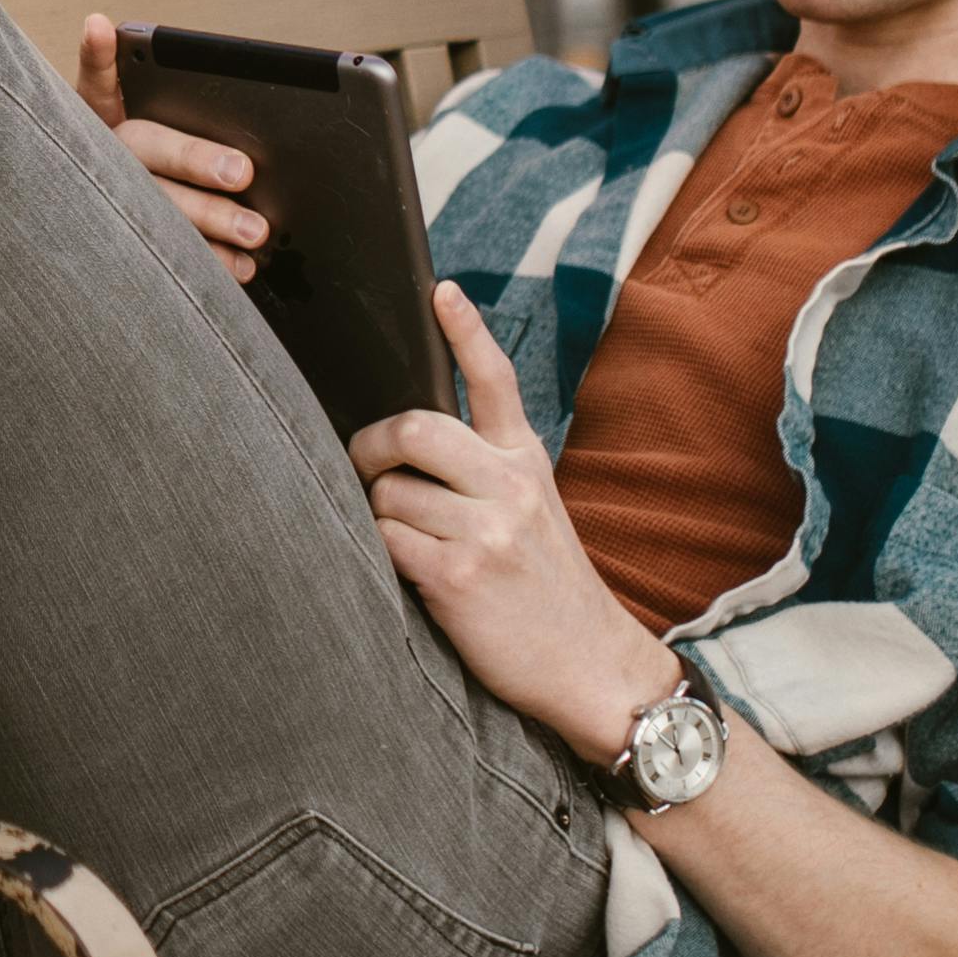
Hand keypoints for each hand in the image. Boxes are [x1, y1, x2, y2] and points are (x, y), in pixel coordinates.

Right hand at [72, 15, 268, 280]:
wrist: (115, 244)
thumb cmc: (157, 163)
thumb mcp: (155, 123)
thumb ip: (181, 103)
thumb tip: (189, 84)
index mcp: (104, 117)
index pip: (97, 81)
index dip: (96, 57)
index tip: (100, 29)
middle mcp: (105, 154)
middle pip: (145, 147)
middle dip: (194, 159)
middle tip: (242, 172)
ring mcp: (113, 202)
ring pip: (159, 207)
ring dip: (209, 217)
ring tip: (255, 232)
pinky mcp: (130, 248)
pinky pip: (169, 256)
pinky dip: (211, 262)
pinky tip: (241, 267)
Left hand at [355, 286, 674, 759]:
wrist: (591, 665)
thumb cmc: (547, 590)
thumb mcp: (535, 513)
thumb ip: (486, 472)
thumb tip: (408, 443)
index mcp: (527, 460)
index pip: (495, 380)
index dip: (466, 332)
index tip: (442, 291)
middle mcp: (510, 484)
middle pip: (413, 427)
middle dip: (371, 446)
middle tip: (366, 470)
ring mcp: (487, 528)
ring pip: (388, 492)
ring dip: (377, 516)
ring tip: (405, 545)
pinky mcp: (460, 574)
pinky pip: (386, 540)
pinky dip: (380, 553)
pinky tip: (406, 575)